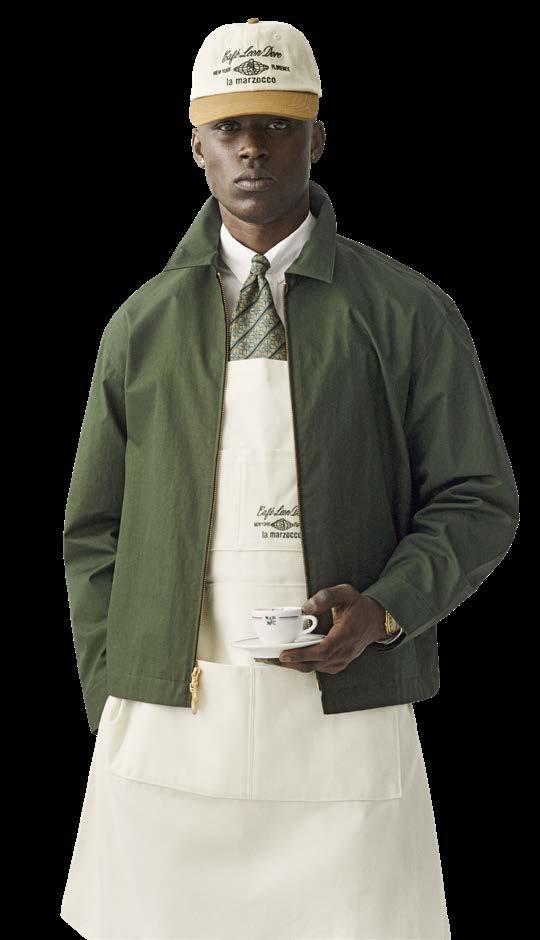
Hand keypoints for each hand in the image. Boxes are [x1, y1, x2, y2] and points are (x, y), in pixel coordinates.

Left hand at [253, 583, 386, 673]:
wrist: (377, 621)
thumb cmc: (359, 607)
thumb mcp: (345, 593)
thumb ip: (326, 597)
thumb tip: (305, 608)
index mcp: (345, 636)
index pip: (322, 651)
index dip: (302, 654)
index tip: (283, 654)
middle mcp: (343, 653)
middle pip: (313, 664)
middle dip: (288, 662)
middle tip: (267, 657)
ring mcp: (341, 661)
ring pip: (313, 668)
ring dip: (292, 664)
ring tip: (271, 658)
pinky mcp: (338, 664)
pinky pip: (317, 668)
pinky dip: (302, 664)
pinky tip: (288, 658)